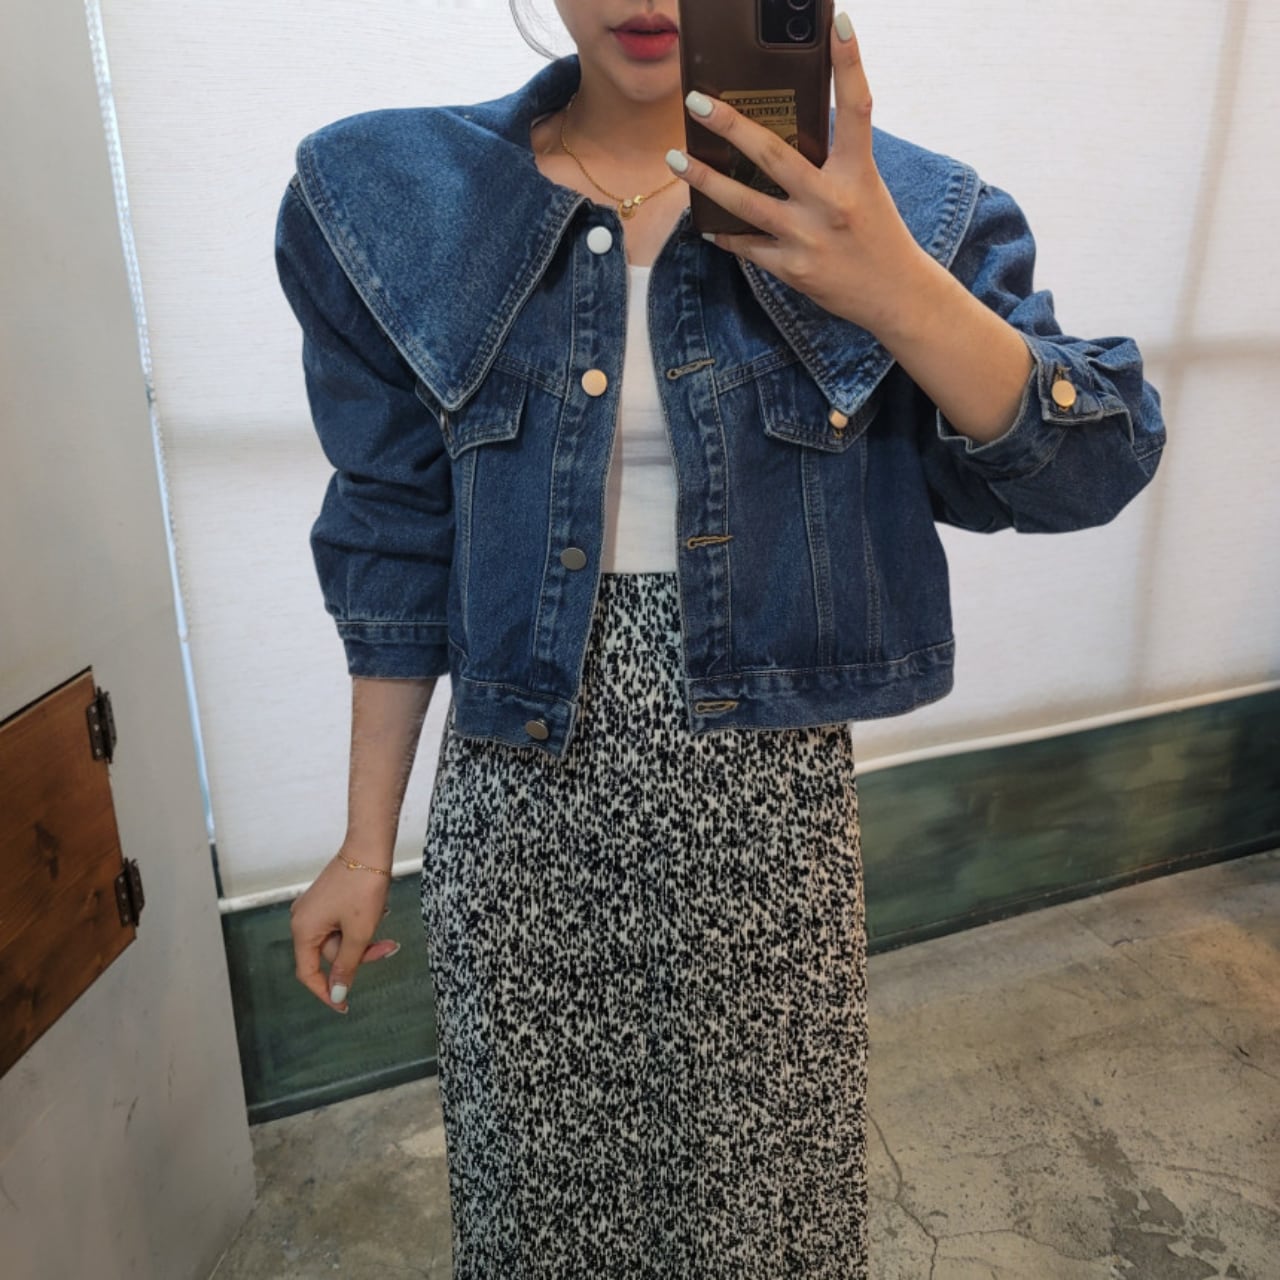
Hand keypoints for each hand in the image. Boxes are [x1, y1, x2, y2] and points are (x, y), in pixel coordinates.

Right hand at [289, 848, 399, 1013]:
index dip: (326, 992)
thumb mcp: (359, 933)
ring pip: (339, 938)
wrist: (369, 847)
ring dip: (363, 937)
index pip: (308, 973)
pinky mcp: (326, 899)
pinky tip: (376, 910)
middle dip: (359, 954)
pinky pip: (341, 923)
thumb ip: (346, 966)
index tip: (345, 1007)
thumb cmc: (363, 888)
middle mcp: (302, 919)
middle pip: (328, 954)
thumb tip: (336, 995)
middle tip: (387, 946)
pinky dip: (359, 924)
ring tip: (382, 917)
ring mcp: (313, 908)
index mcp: (303, 929)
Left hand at [668, 12, 930, 339]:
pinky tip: (705, 221)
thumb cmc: (877, 233)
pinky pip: (748, 247)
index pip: (856, 108)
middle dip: (732, 126)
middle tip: (698, 101)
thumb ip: (831, 161)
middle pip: (773, 156)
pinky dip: (725, 233)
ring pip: (745, 205)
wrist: (894, 295)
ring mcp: (808, 238)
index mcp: (857, 173)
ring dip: (706, 181)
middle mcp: (832, 203)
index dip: (849, 62)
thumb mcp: (864, 188)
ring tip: (676, 158)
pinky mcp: (793, 268)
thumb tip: (785, 131)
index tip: (838, 21)